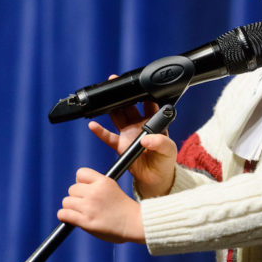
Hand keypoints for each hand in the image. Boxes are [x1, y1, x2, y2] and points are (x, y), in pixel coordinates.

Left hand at [57, 168, 144, 243]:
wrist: (136, 224)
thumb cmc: (125, 209)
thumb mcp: (113, 189)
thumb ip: (97, 187)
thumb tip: (77, 189)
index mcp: (104, 182)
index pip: (81, 173)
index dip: (81, 182)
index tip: (87, 190)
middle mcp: (95, 192)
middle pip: (72, 189)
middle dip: (77, 197)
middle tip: (87, 205)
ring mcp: (89, 206)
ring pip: (66, 201)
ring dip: (71, 208)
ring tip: (82, 213)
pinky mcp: (85, 221)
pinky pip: (63, 214)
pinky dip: (65, 216)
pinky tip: (73, 219)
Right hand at [89, 78, 176, 197]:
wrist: (156, 178)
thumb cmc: (165, 161)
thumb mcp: (168, 150)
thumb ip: (160, 143)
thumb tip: (145, 139)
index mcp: (154, 124)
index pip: (150, 105)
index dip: (145, 95)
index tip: (139, 87)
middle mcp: (140, 125)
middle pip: (130, 107)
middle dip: (124, 95)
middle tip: (116, 84)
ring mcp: (129, 134)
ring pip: (118, 117)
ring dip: (111, 108)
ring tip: (104, 98)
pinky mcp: (120, 145)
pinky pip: (108, 136)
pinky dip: (99, 131)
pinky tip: (93, 125)